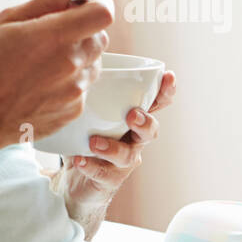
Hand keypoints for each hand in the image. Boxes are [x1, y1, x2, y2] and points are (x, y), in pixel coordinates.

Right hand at [0, 0, 113, 150]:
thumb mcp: (9, 20)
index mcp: (56, 36)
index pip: (104, 12)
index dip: (97, 4)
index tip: (84, 5)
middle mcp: (72, 64)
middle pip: (101, 36)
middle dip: (84, 30)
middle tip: (53, 35)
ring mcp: (76, 91)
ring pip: (94, 62)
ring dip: (78, 57)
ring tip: (43, 63)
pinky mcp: (74, 110)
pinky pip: (84, 87)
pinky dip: (70, 81)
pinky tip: (42, 83)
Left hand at [62, 70, 176, 213]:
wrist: (73, 181)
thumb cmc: (83, 137)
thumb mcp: (85, 111)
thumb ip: (89, 91)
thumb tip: (81, 60)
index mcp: (133, 118)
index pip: (156, 103)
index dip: (166, 92)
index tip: (168, 76)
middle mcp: (134, 140)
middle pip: (151, 131)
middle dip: (145, 122)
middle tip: (132, 115)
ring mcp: (123, 162)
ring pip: (128, 156)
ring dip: (113, 148)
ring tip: (94, 142)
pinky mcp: (109, 180)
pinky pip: (104, 173)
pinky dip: (91, 165)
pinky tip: (79, 159)